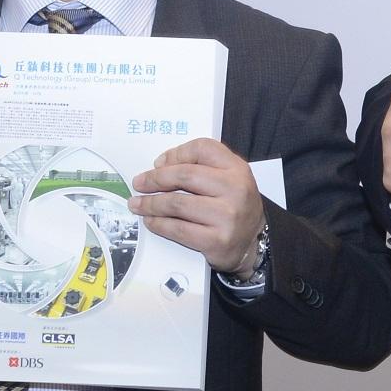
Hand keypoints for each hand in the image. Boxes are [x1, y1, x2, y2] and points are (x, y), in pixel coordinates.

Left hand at [134, 138, 265, 277]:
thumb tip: (160, 165)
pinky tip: (150, 221)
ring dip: (151, 203)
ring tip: (137, 204)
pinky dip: (159, 224)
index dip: (176, 154)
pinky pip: (178, 229)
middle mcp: (235, 189)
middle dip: (155, 179)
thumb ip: (201, 166)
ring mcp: (227, 216)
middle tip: (139, 183)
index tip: (158, 163)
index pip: (202, 149)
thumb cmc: (233, 206)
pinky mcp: (216, 240)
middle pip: (185, 175)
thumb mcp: (229, 178)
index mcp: (237, 168)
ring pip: (177, 204)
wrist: (252, 242)